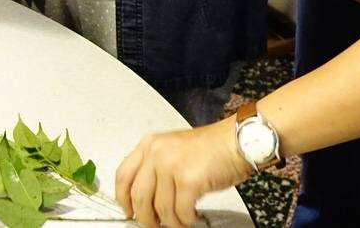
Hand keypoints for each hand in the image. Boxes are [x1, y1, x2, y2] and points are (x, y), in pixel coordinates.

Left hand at [115, 117, 252, 226]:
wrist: (237, 140)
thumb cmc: (212, 146)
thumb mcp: (174, 149)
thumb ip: (156, 167)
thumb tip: (147, 197)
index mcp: (150, 145)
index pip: (123, 176)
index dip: (122, 199)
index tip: (127, 210)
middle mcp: (157, 153)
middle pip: (139, 196)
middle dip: (146, 218)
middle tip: (154, 225)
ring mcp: (171, 166)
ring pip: (161, 209)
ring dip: (171, 222)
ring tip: (180, 221)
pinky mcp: (188, 180)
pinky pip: (181, 212)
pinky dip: (186, 219)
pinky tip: (192, 215)